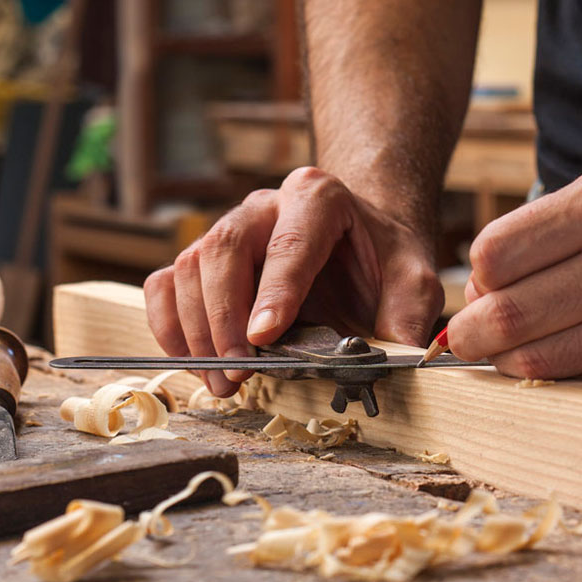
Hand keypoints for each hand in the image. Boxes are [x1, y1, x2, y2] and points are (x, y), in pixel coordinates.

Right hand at [144, 167, 442, 396]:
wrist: (357, 236)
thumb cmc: (381, 256)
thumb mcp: (415, 278)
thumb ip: (408, 314)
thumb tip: (392, 361)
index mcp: (317, 198)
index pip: (289, 243)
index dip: (273, 292)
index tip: (262, 339)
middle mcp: (264, 206)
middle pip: (223, 251)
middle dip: (223, 321)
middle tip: (237, 374)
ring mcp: (227, 228)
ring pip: (188, 269)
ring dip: (195, 333)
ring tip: (222, 383)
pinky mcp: (204, 256)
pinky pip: (166, 283)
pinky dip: (169, 326)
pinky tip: (192, 361)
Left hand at [448, 167, 581, 383]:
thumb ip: (531, 239)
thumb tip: (475, 302)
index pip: (493, 256)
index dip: (476, 280)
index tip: (482, 288)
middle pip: (508, 315)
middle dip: (472, 335)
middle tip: (468, 338)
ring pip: (539, 356)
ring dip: (506, 359)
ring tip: (504, 349)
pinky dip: (553, 372)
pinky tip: (553, 353)